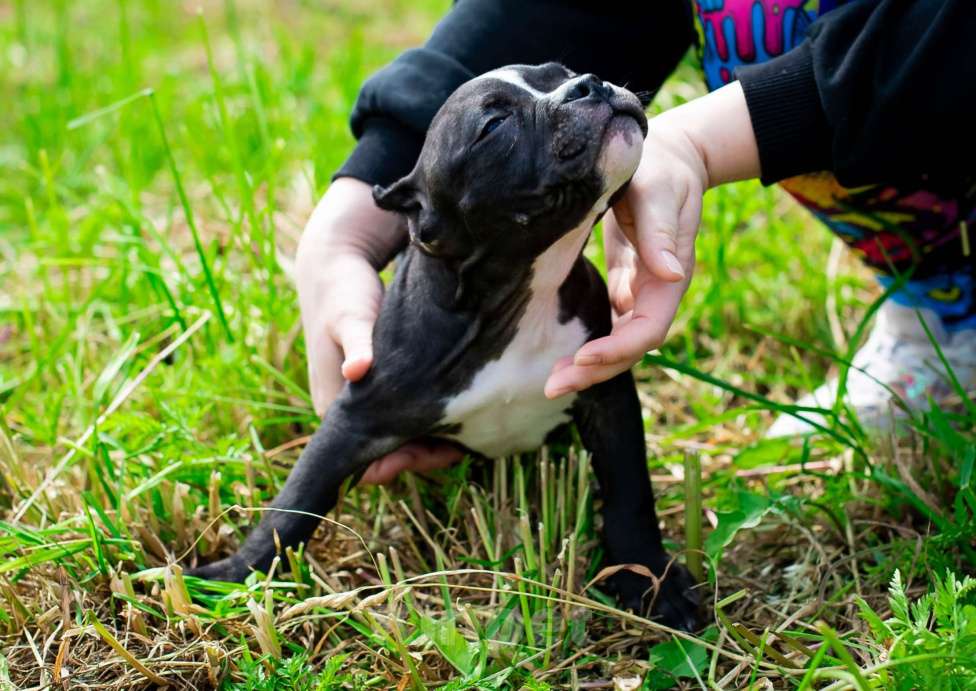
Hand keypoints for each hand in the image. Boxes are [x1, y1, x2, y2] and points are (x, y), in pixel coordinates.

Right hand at [296, 178, 462, 483]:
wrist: (337, 263)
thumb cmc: (341, 293)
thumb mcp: (348, 318)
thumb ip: (355, 344)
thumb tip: (357, 370)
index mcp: (334, 407)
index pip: (372, 461)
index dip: (408, 462)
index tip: (446, 450)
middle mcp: (351, 410)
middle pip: (394, 451)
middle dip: (431, 451)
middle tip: (473, 443)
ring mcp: (370, 398)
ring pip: (407, 432)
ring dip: (437, 433)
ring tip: (478, 424)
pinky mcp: (387, 382)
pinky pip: (414, 410)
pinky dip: (436, 411)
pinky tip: (466, 401)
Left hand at [543, 81, 758, 397]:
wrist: (665, 154)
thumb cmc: (661, 166)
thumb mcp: (659, 190)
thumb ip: (661, 229)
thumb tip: (670, 273)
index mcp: (670, 275)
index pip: (647, 329)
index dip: (618, 350)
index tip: (583, 358)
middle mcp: (655, 291)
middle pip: (630, 346)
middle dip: (595, 370)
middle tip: (552, 387)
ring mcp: (639, 291)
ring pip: (616, 340)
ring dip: (588, 364)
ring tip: (551, 382)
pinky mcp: (622, 283)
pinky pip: (606, 324)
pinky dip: (587, 343)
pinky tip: (558, 356)